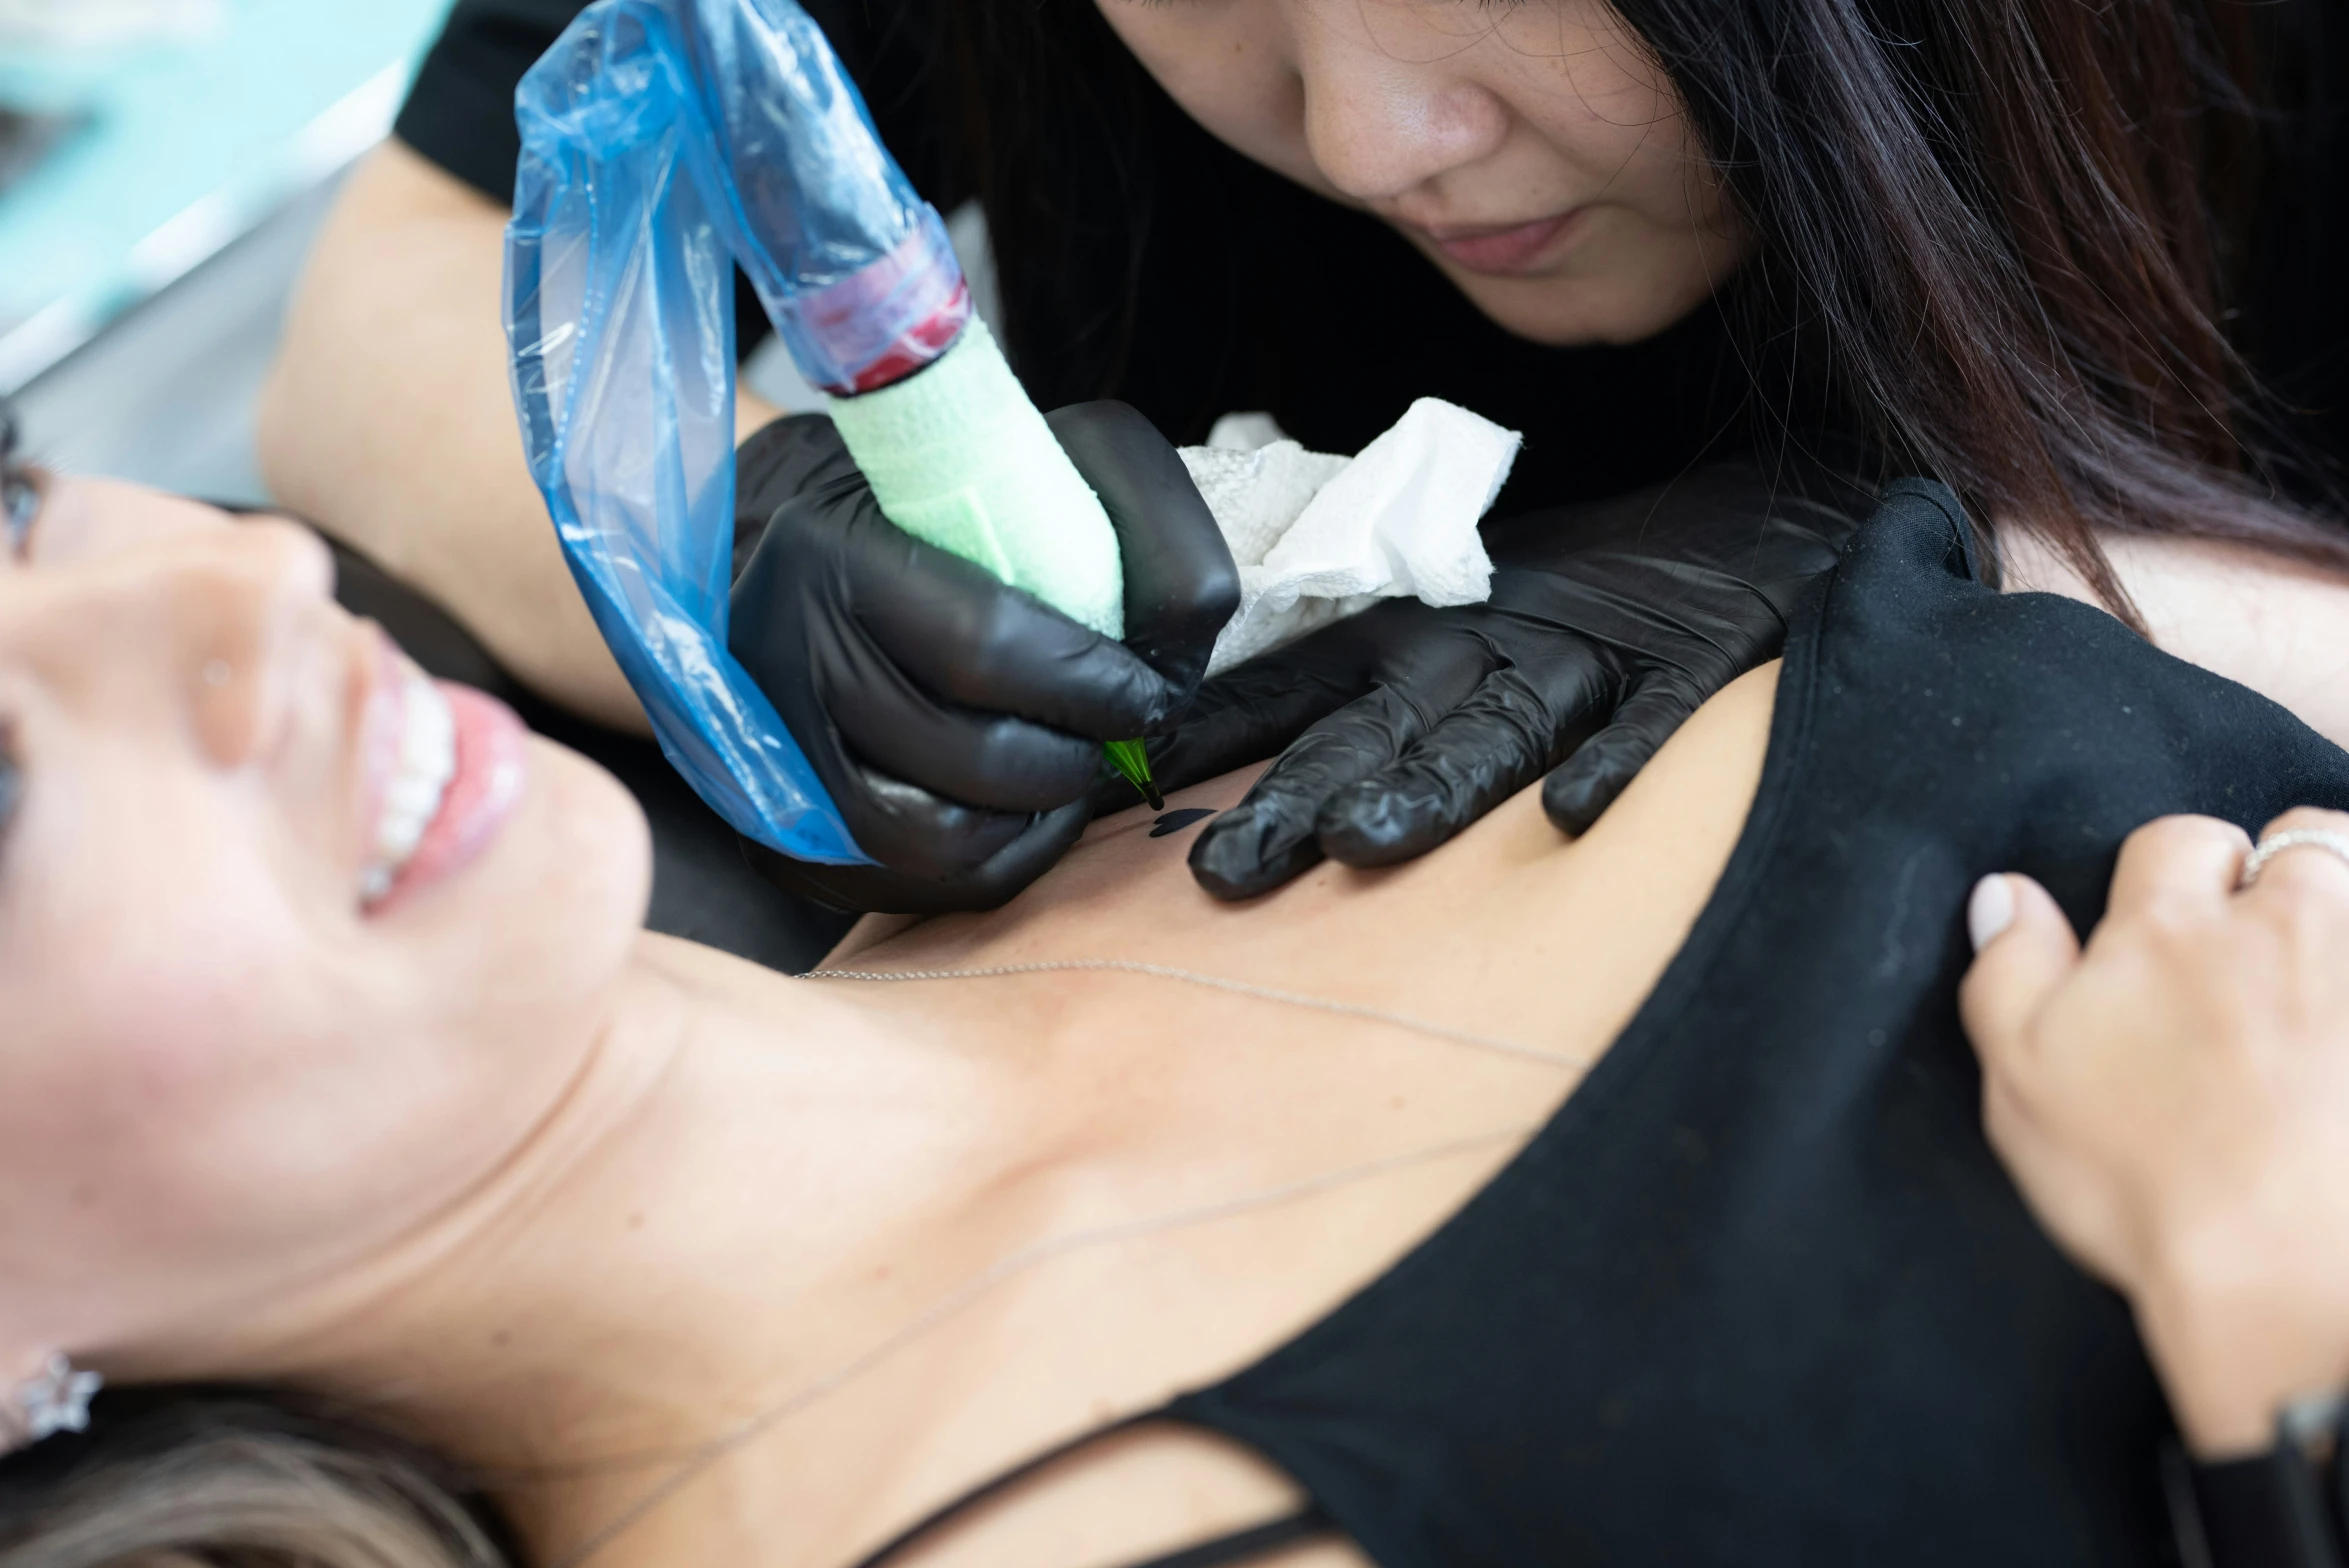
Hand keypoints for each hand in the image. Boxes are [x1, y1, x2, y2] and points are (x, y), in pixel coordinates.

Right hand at [728, 404, 1236, 913]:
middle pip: (972, 757)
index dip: (1094, 686)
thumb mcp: (1049, 468)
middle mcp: (783, 658)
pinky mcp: (783, 833)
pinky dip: (1002, 854)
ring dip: (1040, 814)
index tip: (1147, 690)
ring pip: (942, 838)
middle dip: (1078, 757)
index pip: (986, 647)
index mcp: (832, 552)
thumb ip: (1143, 528)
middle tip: (1119, 734)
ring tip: (1073, 768)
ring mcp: (770, 757)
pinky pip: (920, 882)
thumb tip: (1186, 641)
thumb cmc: (953, 517)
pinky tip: (1029, 808)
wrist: (803, 567)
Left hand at [1109, 461, 1864, 900]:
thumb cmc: (1610, 585)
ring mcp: (1606, 645)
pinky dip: (1629, 755)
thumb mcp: (1479, 618)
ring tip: (1364, 844)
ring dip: (1433, 782)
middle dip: (1300, 790)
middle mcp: (1499, 635)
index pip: (1304, 679)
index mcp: (1433, 629)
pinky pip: (1667, 711)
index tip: (1124, 788)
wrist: (1788, 501)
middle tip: (1223, 868)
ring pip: (1504, 722)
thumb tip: (1239, 780)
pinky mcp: (1712, 653)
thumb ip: (1380, 693)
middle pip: (1385, 721)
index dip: (1219, 733)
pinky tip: (1577, 814)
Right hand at [1961, 809, 2348, 1454]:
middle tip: (2270, 940)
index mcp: (2164, 933)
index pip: (2178, 839)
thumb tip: (2006, 893)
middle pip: (2300, 842)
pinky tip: (2342, 1020)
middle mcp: (2277, 929)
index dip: (2177, 870)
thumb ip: (2008, 972)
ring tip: (2326, 970)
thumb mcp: (2023, 1082)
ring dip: (2343, 913)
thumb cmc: (2144, 1184)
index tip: (2176, 918)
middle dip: (2284, 873)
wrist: (2283, 1276)